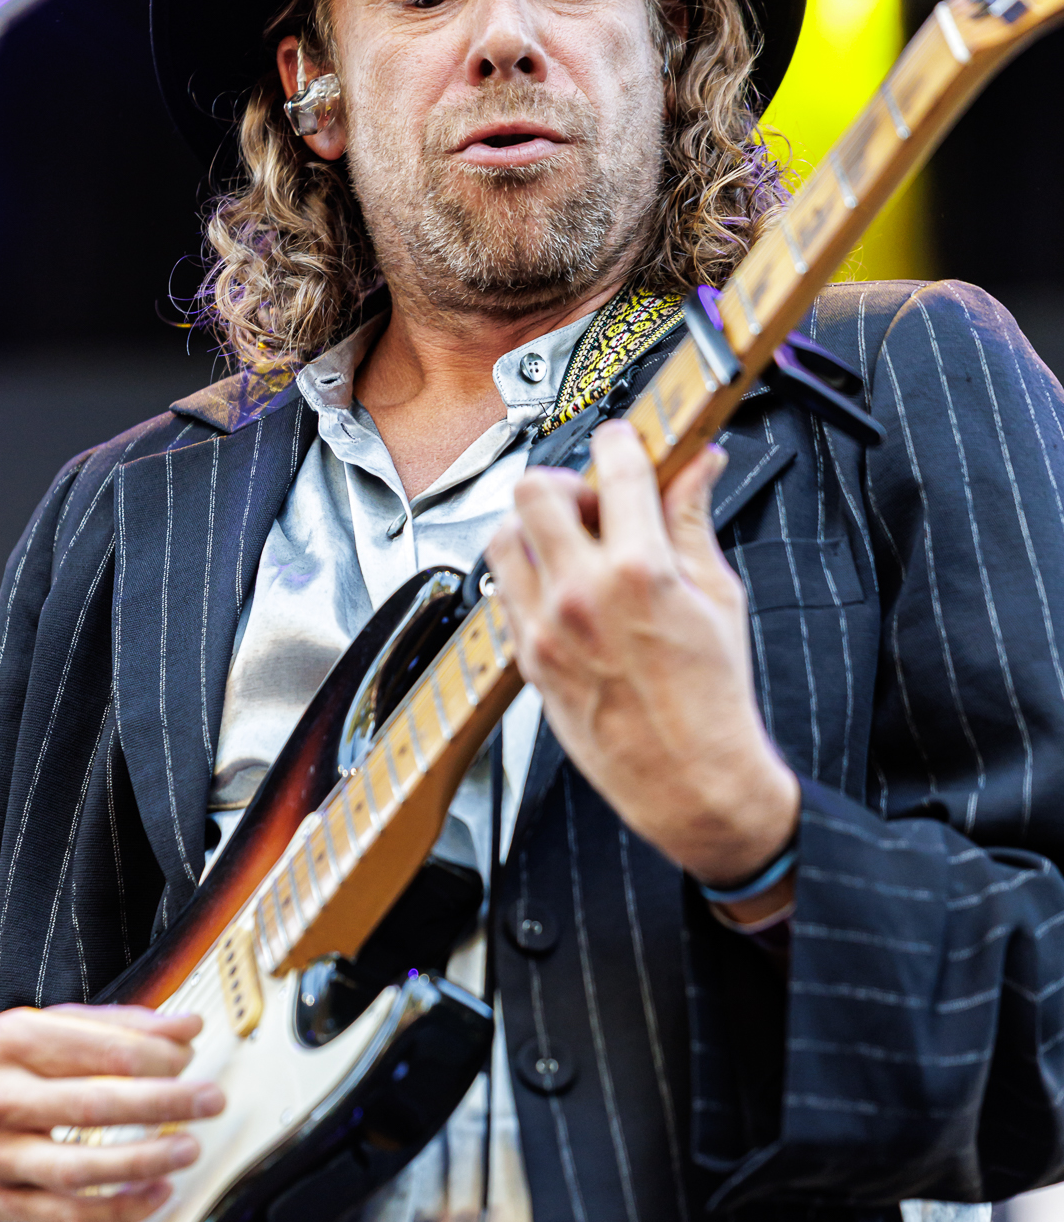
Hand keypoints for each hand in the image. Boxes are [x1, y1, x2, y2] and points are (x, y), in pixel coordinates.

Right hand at [0, 1003, 224, 1221]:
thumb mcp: (33, 1026)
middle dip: (164, 1104)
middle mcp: (2, 1098)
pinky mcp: (0, 1201)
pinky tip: (154, 1193)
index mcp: (13, 1043)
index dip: (156, 1056)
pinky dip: (118, 1209)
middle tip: (210, 1100)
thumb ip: (113, 1025)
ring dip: (144, 1161)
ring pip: (81, 1168)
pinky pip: (67, 1215)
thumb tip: (184, 1026)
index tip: (191, 1057)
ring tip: (187, 1148)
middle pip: (96, 1104)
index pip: (100, 1050)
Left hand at [485, 420, 799, 888]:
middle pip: (534, 491)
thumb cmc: (712, 700)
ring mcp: (545, 629)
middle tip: (595, 500)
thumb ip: (693, 521)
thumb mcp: (718, 597)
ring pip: (503, 538)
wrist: (690, 781)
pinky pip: (504, 592)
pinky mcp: (527, 660)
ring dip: (534, 527)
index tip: (626, 440)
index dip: (621, 441)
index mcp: (640, 572)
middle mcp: (580, 595)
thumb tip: (700, 465)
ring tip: (574, 544)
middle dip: (566, 481)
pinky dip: (527, 575)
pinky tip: (563, 587)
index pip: (614, 468)